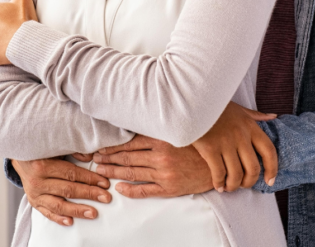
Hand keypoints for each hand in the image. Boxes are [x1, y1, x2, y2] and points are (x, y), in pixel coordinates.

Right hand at [12, 158, 111, 226]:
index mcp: (43, 164)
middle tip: (105, 197)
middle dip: (89, 194)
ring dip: (77, 210)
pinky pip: (47, 213)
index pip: (71, 174)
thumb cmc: (42, 150)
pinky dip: (59, 218)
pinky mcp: (33, 202)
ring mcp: (34, 194)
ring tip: (93, 213)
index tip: (105, 183)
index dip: (90, 178)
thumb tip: (92, 157)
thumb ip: (73, 151)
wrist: (21, 158)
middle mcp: (38, 181)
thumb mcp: (56, 147)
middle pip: (67, 189)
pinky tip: (71, 221)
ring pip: (58, 205)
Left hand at [92, 135, 213, 198]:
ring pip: (132, 173)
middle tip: (94, 159)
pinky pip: (145, 191)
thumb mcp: (180, 132)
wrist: (220, 164)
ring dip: (114, 172)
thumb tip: (138, 124)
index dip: (113, 146)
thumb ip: (160, 129)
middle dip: (109, 158)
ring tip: (101, 170)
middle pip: (128, 158)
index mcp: (162, 140)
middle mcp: (161, 157)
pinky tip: (119, 188)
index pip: (130, 143)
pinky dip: (130, 190)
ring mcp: (164, 174)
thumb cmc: (199, 145)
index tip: (100, 147)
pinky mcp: (169, 188)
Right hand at [191, 102, 277, 191]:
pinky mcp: (210, 149)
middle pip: (253, 168)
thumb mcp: (239, 108)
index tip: (270, 180)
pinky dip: (219, 183)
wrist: (193, 102)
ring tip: (228, 187)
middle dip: (249, 182)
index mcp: (250, 126)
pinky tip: (218, 185)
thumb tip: (274, 117)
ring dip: (233, 186)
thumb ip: (256, 115)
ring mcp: (225, 143)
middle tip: (243, 185)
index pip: (269, 151)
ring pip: (236, 175)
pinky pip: (219, 173)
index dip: (272, 169)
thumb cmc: (216, 106)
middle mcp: (241, 136)